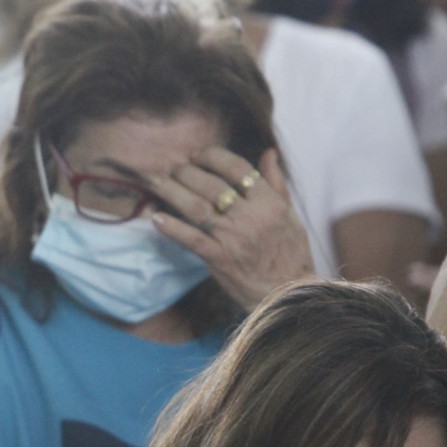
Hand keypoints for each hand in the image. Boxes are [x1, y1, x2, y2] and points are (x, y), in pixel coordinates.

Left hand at [149, 147, 314, 310]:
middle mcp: (251, 216)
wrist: (289, 294)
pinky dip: (172, 228)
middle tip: (172, 168)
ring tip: (156, 182)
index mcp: (269, 202)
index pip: (237, 168)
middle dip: (187, 172)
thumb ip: (276, 183)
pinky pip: (191, 239)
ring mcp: (234, 237)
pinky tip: (156, 218)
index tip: (197, 155)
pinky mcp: (220, 258)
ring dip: (172, 192)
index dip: (212, 156)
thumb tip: (268, 152)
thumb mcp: (290, 215)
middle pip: (211, 185)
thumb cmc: (290, 254)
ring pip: (197, 207)